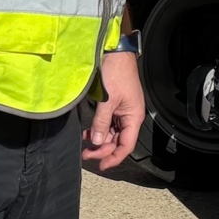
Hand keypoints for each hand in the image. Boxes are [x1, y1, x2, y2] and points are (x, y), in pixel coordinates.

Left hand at [82, 50, 143, 170]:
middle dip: (102, 149)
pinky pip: (107, 124)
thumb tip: (95, 141)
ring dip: (99, 140)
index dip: (113, 157)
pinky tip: (88, 132)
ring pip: (111, 133)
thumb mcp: (107, 99)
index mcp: (133, 117)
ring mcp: (122, 111)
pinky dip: (98, 129)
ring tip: (84, 145)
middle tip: (86, 154)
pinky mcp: (115, 105)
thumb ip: (101, 122)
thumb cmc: (117, 73)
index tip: (100, 165)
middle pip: (117, 141)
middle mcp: (130, 116)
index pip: (126, 145)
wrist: (116, 53)